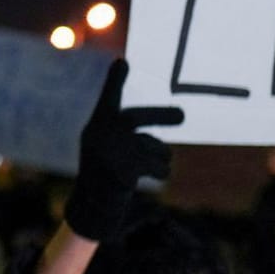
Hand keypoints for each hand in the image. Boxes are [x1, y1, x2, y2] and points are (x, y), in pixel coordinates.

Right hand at [62, 58, 184, 241]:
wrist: (91, 211)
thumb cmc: (105, 179)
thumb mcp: (111, 151)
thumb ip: (129, 133)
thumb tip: (171, 117)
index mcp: (97, 127)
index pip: (108, 99)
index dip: (115, 81)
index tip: (123, 62)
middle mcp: (101, 135)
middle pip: (139, 118)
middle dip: (164, 116)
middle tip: (183, 116)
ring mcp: (113, 153)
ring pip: (155, 148)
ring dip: (159, 159)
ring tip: (143, 170)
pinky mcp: (126, 170)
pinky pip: (159, 167)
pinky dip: (160, 173)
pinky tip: (146, 181)